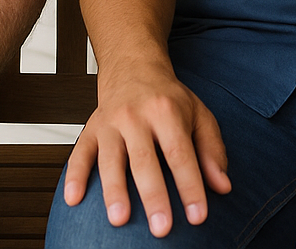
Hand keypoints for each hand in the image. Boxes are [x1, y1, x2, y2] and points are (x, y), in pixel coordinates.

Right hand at [63, 62, 230, 237]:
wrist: (132, 67)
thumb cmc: (169, 99)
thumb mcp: (199, 115)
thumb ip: (212, 150)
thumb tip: (222, 186)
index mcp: (166, 112)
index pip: (180, 154)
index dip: (190, 186)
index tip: (198, 216)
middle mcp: (136, 116)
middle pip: (145, 160)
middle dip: (153, 196)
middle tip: (161, 228)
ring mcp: (110, 122)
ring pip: (110, 159)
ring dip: (114, 190)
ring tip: (119, 220)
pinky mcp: (91, 129)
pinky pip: (80, 153)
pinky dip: (74, 176)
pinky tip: (73, 199)